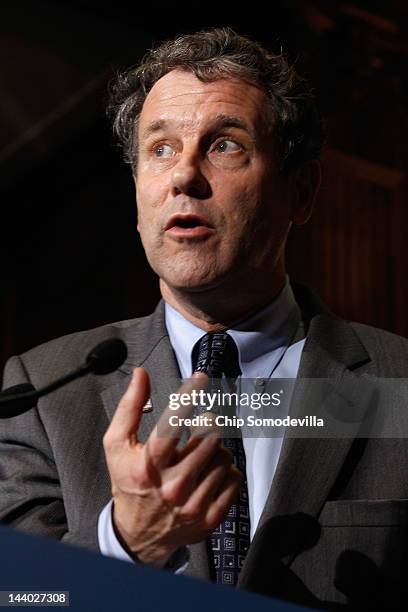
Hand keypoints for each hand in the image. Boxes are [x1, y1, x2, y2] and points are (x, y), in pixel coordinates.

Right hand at [103, 368, 242, 564]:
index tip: (200, 377)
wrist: (137, 534)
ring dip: (216, 448)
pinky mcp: (210, 517)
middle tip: (199, 426)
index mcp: (148, 466)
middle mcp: (173, 486)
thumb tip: (140, 375)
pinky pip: (234, 478)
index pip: (173, 424)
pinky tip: (210, 471)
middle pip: (208, 438)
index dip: (189, 395)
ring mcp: (193, 504)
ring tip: (200, 453)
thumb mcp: (117, 445)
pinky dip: (227, 470)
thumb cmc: (128, 482)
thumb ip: (128, 407)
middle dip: (206, 425)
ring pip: (224, 456)